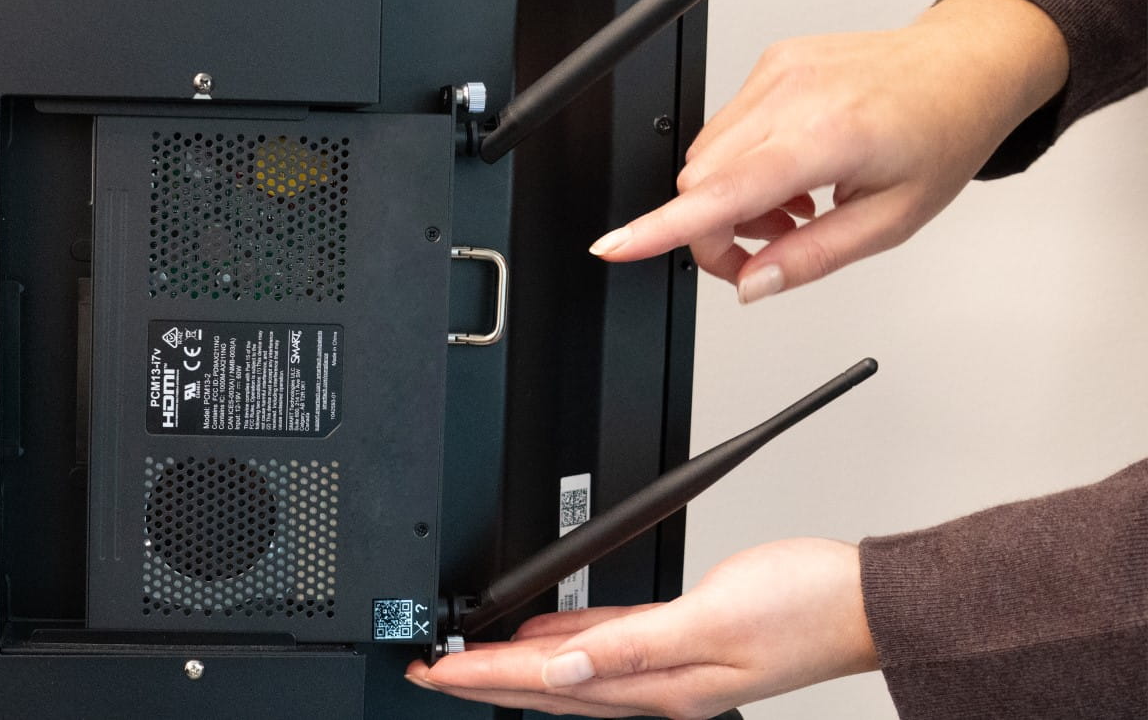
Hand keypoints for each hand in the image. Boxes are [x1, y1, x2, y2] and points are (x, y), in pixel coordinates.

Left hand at [405, 538, 876, 718]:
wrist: (857, 601)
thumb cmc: (802, 609)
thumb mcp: (712, 622)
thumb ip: (632, 646)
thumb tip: (560, 668)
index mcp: (661, 686)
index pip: (548, 684)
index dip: (484, 676)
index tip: (434, 671)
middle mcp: (659, 686)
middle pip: (547, 686)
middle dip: (484, 678)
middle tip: (431, 669)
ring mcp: (670, 668)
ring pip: (571, 673)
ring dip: (516, 666)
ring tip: (471, 659)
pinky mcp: (682, 641)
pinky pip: (604, 650)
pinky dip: (565, 646)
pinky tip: (546, 639)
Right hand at [588, 0, 1068, 302]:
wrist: (965, 65)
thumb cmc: (942, 134)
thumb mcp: (890, 222)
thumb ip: (811, 258)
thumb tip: (752, 283)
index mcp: (829, 135)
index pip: (723, 190)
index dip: (661, 227)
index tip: (615, 246)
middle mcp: (794, 95)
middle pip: (700, 180)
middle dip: (716, 228)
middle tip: (768, 248)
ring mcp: (777, 71)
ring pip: (704, 155)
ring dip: (729, 197)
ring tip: (791, 206)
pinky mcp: (771, 61)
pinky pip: (723, 127)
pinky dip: (741, 163)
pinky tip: (787, 170)